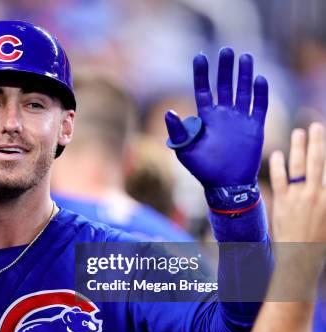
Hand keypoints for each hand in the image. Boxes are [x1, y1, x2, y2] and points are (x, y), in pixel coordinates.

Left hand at [165, 48, 267, 187]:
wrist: (226, 184)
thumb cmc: (203, 168)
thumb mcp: (185, 149)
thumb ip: (178, 131)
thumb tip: (168, 112)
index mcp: (206, 117)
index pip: (203, 90)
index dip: (202, 74)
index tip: (200, 57)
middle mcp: (223, 115)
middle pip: (224, 86)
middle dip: (225, 68)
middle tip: (227, 50)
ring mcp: (239, 120)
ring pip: (243, 92)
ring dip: (244, 75)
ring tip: (245, 57)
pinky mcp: (254, 127)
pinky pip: (259, 107)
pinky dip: (260, 94)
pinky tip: (259, 79)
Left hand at [270, 123, 325, 242]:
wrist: (302, 256)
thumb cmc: (320, 240)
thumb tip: (321, 184)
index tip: (323, 137)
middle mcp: (318, 194)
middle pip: (318, 161)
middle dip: (318, 142)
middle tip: (315, 126)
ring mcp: (299, 197)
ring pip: (299, 166)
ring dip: (298, 147)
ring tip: (298, 132)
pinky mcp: (283, 202)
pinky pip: (279, 179)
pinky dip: (278, 165)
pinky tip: (276, 154)